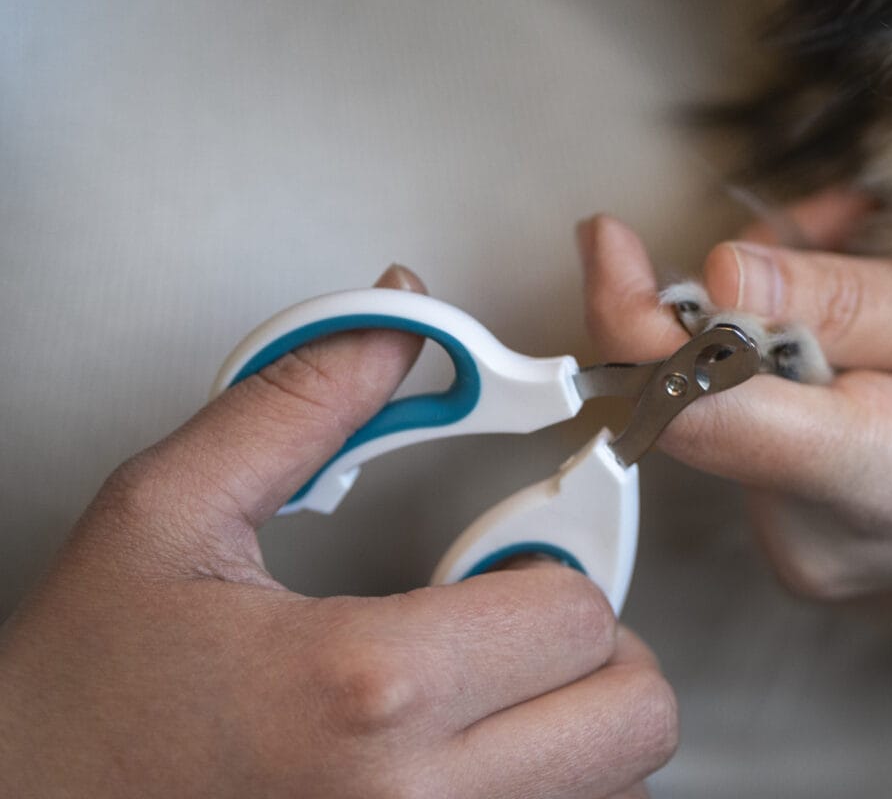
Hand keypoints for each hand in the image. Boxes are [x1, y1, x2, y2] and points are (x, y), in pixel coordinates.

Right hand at [0, 267, 675, 798]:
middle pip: (634, 717)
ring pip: (612, 791)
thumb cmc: (68, 707)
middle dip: (594, 654)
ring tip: (477, 695)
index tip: (496, 562)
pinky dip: (540, 791)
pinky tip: (456, 754)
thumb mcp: (163, 520)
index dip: (549, 567)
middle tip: (513, 627)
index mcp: (366, 690)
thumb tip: (399, 327)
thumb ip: (298, 405)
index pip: (580, 615)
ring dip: (574, 729)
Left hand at [578, 203, 891, 638]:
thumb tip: (715, 274)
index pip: (698, 412)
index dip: (630, 319)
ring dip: (776, 318)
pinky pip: (761, 434)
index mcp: (878, 478)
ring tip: (880, 260)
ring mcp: (810, 557)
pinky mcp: (810, 549)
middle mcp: (817, 541)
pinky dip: (795, 365)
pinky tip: (873, 326)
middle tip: (841, 218)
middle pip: (705, 395)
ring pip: (730, 406)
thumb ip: (851, 302)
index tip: (609, 238)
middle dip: (740, 287)